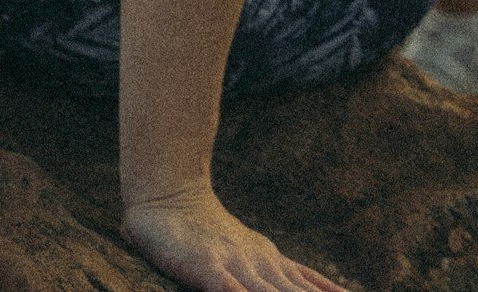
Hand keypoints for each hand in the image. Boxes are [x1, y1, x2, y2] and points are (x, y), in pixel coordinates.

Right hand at [122, 183, 348, 291]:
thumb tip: (308, 285)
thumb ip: (280, 273)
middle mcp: (259, 264)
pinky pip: (229, 289)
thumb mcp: (249, 254)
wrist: (167, 196)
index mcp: (270, 261)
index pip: (310, 285)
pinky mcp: (207, 268)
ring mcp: (235, 265)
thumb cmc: (205, 234)